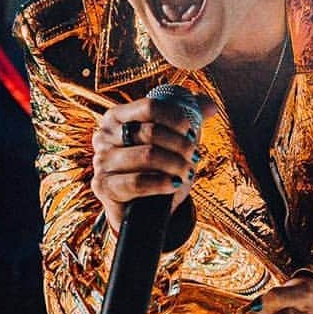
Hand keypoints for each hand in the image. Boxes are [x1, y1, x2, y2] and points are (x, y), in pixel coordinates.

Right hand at [90, 96, 212, 232]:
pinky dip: (161, 182)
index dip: (176, 118)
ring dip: (175, 164)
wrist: (140, 207)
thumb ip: (190, 118)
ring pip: (147, 155)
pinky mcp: (103, 186)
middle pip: (150, 132)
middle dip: (180, 145)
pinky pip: (137, 182)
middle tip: (193, 156)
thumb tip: (211, 106)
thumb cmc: (156, 168)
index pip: (150, 107)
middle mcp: (104, 135)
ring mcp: (101, 161)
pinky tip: (174, 183)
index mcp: (117, 116)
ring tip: (186, 172)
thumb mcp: (172, 141)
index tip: (191, 132)